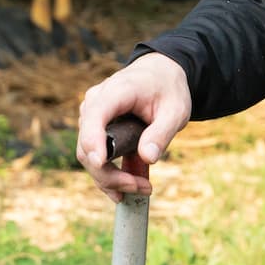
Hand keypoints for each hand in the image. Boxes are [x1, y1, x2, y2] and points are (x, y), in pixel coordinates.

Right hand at [76, 53, 190, 201]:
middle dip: (110, 174)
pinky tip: (129, 187)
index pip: (94, 116)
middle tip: (143, 188)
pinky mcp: (94, 129)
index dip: (93, 141)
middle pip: (88, 146)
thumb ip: (162, 132)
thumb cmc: (168, 89)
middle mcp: (95, 103)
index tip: (101, 163)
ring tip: (143, 189)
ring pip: (89, 156)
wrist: (160, 75)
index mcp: (115, 91)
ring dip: (111, 179)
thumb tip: (148, 158)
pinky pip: (95, 157)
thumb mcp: (176, 110)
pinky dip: (109, 174)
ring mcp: (91, 117)